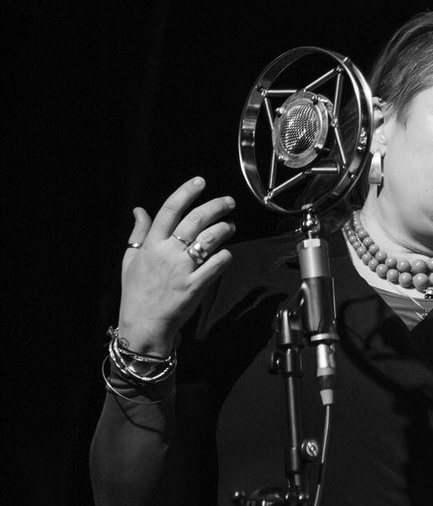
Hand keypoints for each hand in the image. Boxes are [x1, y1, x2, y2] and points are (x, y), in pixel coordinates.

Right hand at [118, 177, 235, 352]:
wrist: (144, 324)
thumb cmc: (136, 292)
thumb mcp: (130, 260)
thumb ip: (138, 233)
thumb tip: (139, 210)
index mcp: (151, 244)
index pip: (170, 209)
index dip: (186, 192)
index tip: (200, 181)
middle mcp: (167, 253)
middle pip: (195, 220)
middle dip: (216, 206)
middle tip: (228, 202)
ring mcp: (182, 269)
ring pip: (209, 239)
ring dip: (224, 228)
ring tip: (230, 226)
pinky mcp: (195, 286)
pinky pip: (217, 264)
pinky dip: (225, 255)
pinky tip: (226, 253)